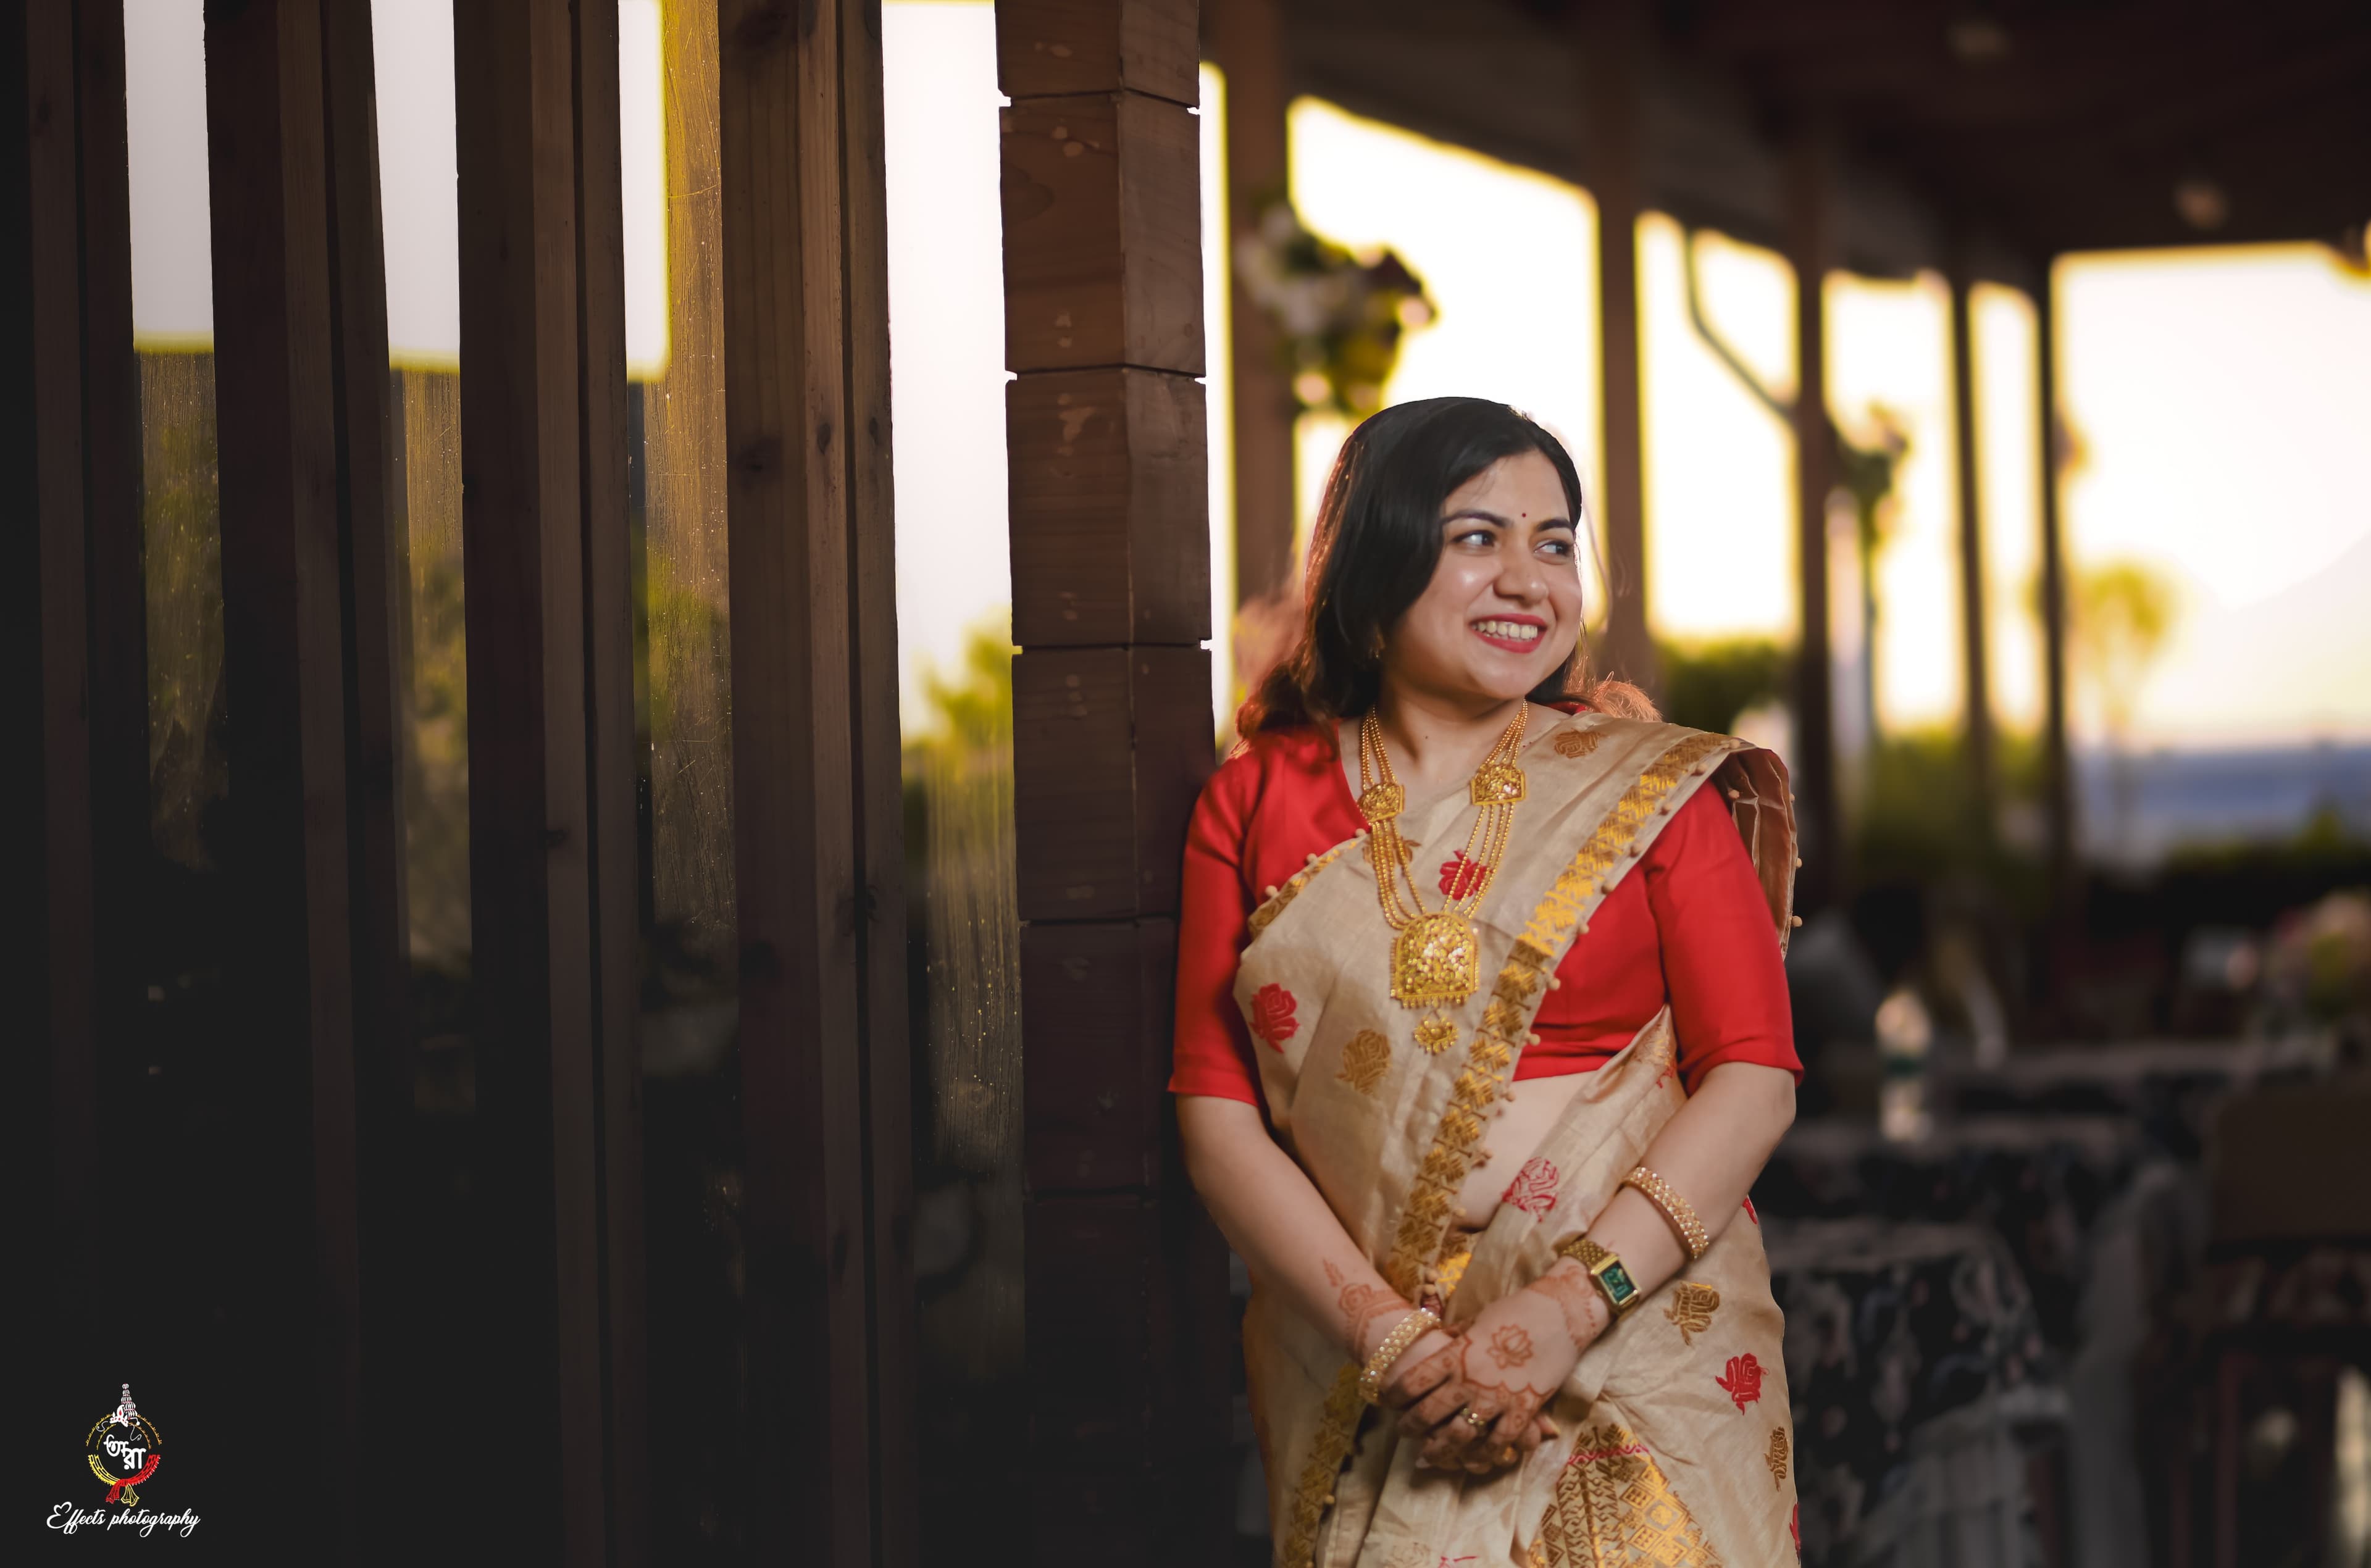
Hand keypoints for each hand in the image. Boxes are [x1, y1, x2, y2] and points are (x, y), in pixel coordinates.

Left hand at [1390, 1270, 1603, 1473]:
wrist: (1559, 1314)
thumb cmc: (1517, 1311)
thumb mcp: (1478, 1320)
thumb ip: (1458, 1337)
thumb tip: (1441, 1339)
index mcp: (1456, 1353)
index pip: (1413, 1380)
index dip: (1395, 1394)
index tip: (1387, 1400)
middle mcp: (1471, 1379)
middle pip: (1429, 1412)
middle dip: (1410, 1426)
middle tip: (1402, 1431)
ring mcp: (1497, 1397)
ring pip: (1458, 1435)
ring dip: (1439, 1449)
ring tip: (1428, 1455)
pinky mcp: (1523, 1409)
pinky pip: (1499, 1441)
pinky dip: (1484, 1453)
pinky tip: (1474, 1459)